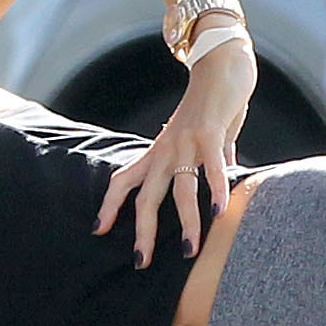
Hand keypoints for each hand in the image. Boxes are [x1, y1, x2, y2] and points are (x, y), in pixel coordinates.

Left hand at [95, 39, 254, 266]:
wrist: (221, 63)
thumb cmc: (214, 105)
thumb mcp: (206, 139)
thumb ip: (214, 161)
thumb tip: (226, 181)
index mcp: (159, 151)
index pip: (124, 181)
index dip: (109, 206)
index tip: (99, 230)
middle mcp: (166, 150)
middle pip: (146, 197)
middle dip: (143, 232)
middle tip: (140, 262)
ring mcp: (186, 142)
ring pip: (180, 190)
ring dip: (185, 223)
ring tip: (189, 250)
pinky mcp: (209, 133)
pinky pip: (211, 167)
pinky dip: (216, 191)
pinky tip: (220, 213)